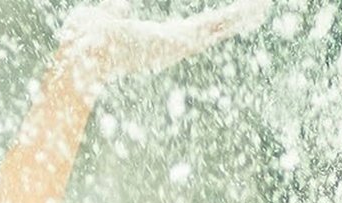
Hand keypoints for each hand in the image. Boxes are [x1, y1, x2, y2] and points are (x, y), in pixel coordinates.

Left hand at [49, 0, 270, 91]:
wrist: (80, 57)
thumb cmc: (86, 41)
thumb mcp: (107, 15)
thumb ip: (115, 10)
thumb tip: (117, 5)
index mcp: (156, 41)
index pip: (191, 30)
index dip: (211, 24)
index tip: (229, 18)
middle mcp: (170, 47)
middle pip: (210, 30)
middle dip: (234, 20)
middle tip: (258, 10)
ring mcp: (176, 46)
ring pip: (216, 28)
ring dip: (240, 18)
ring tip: (261, 8)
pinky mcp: (178, 42)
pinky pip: (212, 27)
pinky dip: (233, 18)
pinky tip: (253, 10)